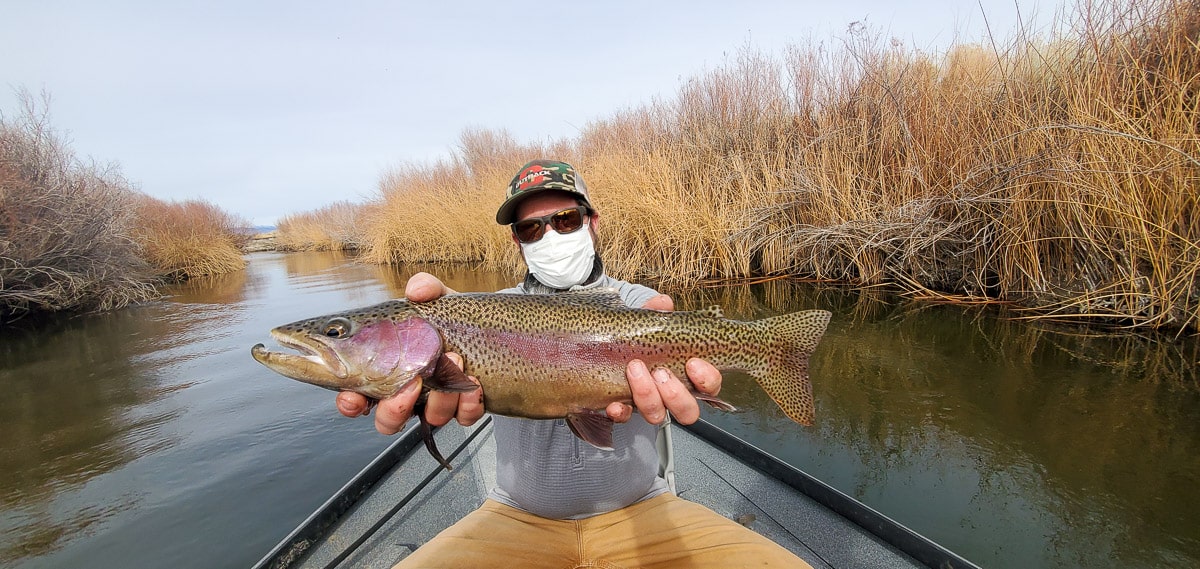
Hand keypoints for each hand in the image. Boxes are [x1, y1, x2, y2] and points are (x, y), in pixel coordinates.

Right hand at [335, 272, 485, 434]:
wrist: (491, 328)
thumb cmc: (451, 317)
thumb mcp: (438, 299)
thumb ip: (425, 288)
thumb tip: (417, 290)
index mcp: (389, 369)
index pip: (358, 395)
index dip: (350, 402)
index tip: (353, 397)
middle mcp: (409, 392)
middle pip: (387, 419)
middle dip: (395, 409)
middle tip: (413, 382)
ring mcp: (437, 403)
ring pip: (429, 419)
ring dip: (440, 398)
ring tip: (454, 361)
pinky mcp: (465, 408)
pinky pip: (464, 417)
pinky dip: (468, 403)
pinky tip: (474, 384)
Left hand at [606, 294, 722, 425]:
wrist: (609, 351)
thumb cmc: (642, 340)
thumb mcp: (649, 324)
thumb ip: (657, 314)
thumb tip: (664, 302)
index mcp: (689, 377)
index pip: (710, 386)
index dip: (707, 379)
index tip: (693, 363)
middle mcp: (672, 396)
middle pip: (688, 411)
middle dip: (675, 394)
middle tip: (661, 372)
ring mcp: (650, 405)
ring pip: (658, 415)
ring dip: (648, 396)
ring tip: (635, 370)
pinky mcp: (625, 410)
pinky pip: (625, 418)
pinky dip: (621, 412)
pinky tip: (614, 404)